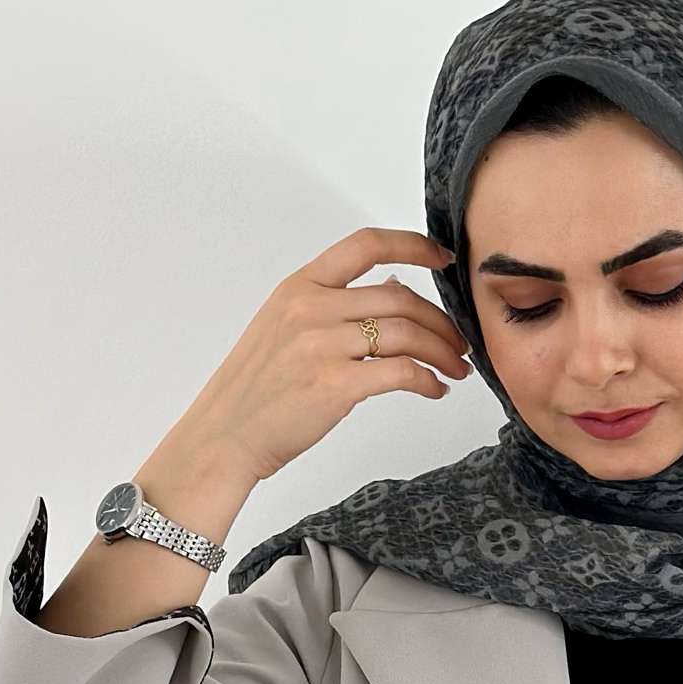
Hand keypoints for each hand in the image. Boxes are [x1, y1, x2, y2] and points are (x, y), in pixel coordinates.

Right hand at [152, 224, 472, 496]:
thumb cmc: (255, 391)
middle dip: (441, 320)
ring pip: (407, 333)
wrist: (223, 438)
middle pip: (400, 297)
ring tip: (455, 369)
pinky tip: (434, 389)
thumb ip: (333, 305)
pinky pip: (402, 372)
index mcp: (299, 286)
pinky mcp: (335, 384)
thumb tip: (392, 288)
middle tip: (459, 342)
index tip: (443, 259)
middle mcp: (311, 307)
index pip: (365, 245)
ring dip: (442, 351)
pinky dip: (428, 380)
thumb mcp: (284, 328)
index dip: (413, 246)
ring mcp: (321, 345)